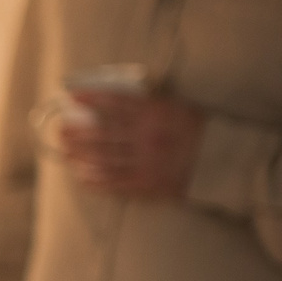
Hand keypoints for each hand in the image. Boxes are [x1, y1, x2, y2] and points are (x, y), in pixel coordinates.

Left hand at [61, 91, 201, 199]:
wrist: (220, 162)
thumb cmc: (196, 131)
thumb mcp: (176, 107)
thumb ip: (149, 103)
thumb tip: (114, 97)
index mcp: (157, 115)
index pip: (118, 103)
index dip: (92, 99)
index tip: (72, 96)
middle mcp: (148, 137)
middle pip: (104, 132)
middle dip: (78, 131)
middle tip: (62, 130)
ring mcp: (146, 162)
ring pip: (104, 158)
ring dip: (80, 155)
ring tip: (64, 152)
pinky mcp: (147, 184)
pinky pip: (114, 182)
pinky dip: (95, 179)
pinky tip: (81, 176)